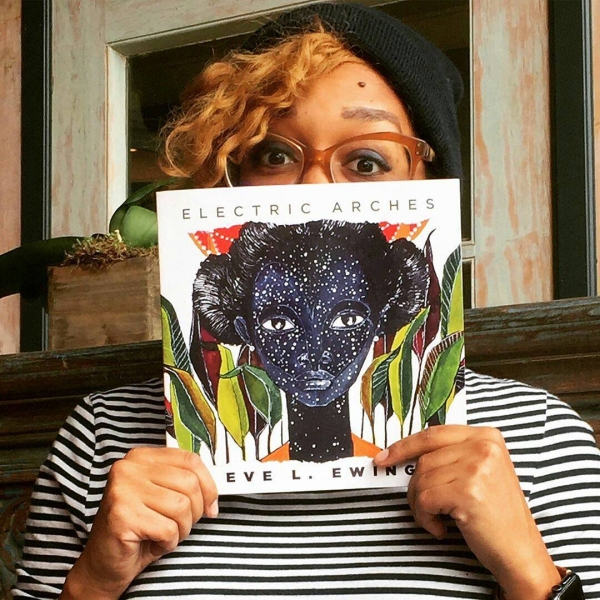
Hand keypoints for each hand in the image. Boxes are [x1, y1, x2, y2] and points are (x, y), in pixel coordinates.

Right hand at [60, 447, 217, 599]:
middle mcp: (129, 467)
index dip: (209, 485)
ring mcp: (122, 490)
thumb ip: (184, 483)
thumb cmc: (140, 529)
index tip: (211, 506)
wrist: (105, 564)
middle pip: (189, 483)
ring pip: (181, 507)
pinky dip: (168, 543)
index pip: (190, 460)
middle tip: (181, 526)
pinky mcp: (121, 515)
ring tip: (164, 534)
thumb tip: (216, 492)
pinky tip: (153, 543)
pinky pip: (168, 529)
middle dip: (195, 512)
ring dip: (181, 529)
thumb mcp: (164, 496)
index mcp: (142, 457)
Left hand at [375, 425, 560, 599]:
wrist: (521, 553)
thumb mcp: (480, 473)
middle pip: (424, 458)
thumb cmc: (496, 517)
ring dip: (421, 505)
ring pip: (421, 479)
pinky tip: (441, 528)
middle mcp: (483, 445)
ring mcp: (477, 466)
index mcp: (486, 436)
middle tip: (423, 508)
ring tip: (439, 519)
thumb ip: (451, 456)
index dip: (404, 446)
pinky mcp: (468, 490)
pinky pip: (424, 499)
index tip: (384, 458)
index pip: (433, 434)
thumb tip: (404, 455)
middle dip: (416, 486)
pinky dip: (425, 518)